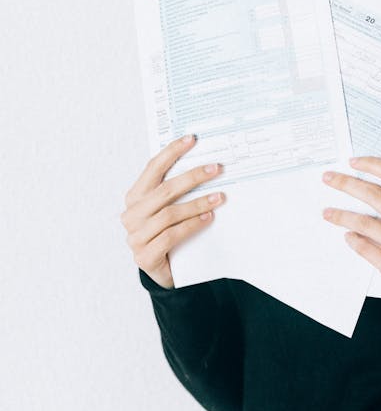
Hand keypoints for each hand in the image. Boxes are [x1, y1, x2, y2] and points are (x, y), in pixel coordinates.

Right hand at [121, 135, 223, 288]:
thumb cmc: (167, 233)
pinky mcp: (145, 257)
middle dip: (193, 177)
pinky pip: (171, 236)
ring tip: (218, 198)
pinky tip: (208, 219)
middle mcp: (132, 214)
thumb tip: (204, 164)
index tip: (191, 139)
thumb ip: (175, 191)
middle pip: (165, 190)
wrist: (163, 270)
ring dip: (197, 204)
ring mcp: (136, 237)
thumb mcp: (169, 209)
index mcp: (135, 197)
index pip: (152, 168)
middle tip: (216, 169)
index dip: (171, 152)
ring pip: (169, 214)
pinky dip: (192, 226)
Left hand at [322, 157, 380, 308]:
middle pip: (377, 196)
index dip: (374, 165)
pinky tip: (347, 236)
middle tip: (330, 178)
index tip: (354, 162)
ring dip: (342, 216)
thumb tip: (368, 185)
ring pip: (366, 223)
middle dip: (348, 184)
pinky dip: (353, 240)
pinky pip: (366, 249)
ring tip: (328, 212)